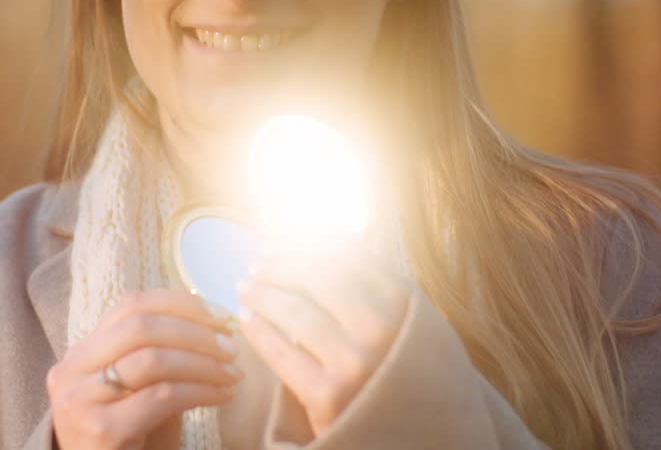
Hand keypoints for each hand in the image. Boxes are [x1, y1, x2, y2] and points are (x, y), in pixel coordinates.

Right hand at [47, 289, 242, 449]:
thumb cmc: (132, 441)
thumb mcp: (138, 390)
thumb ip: (159, 354)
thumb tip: (213, 320)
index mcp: (80, 353)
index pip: (131, 305)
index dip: (180, 303)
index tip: (220, 314)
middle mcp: (70, 371)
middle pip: (140, 325)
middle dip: (194, 330)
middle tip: (231, 345)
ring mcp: (80, 400)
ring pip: (152, 359)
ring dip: (203, 362)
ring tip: (233, 373)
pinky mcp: (101, 430)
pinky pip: (162, 396)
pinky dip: (201, 391)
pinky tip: (222, 396)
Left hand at [237, 248, 411, 437]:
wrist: (415, 434)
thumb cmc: (401, 366)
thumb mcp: (406, 317)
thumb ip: (373, 278)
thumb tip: (321, 231)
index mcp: (403, 301)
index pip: (345, 254)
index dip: (307, 242)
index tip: (283, 241)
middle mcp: (382, 329)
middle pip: (316, 276)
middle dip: (280, 264)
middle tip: (258, 262)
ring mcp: (354, 363)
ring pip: (293, 311)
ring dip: (262, 292)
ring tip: (246, 286)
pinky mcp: (327, 396)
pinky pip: (280, 352)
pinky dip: (257, 329)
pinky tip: (245, 317)